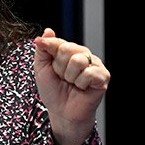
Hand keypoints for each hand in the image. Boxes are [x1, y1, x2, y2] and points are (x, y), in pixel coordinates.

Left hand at [33, 28, 109, 144]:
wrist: (62, 112)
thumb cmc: (53, 91)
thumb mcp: (41, 69)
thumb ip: (43, 50)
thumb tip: (47, 31)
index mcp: (68, 51)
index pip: (58, 41)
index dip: (49, 49)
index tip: (44, 55)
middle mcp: (83, 55)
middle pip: (67, 49)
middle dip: (59, 68)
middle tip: (62, 78)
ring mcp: (94, 64)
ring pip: (78, 61)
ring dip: (69, 77)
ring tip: (72, 84)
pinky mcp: (103, 76)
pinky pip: (88, 73)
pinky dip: (81, 84)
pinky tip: (82, 88)